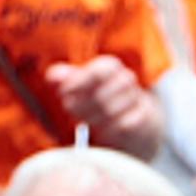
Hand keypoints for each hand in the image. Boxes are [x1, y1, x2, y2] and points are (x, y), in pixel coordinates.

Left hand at [44, 55, 161, 155]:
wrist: (134, 117)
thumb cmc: (98, 96)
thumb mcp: (79, 84)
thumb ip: (64, 78)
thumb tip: (53, 76)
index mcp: (110, 66)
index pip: (98, 71)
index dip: (78, 82)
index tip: (63, 92)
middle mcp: (126, 79)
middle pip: (100, 93)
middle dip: (80, 104)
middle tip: (68, 108)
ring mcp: (136, 98)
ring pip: (109, 110)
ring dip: (91, 117)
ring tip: (83, 119)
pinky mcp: (143, 118)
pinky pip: (121, 125)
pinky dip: (107, 129)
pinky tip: (100, 129)